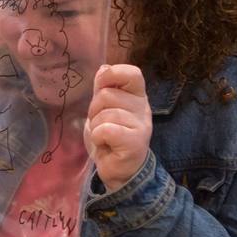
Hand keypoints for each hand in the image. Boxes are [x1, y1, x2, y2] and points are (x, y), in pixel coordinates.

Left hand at [85, 64, 151, 193]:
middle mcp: (142, 108)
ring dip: (95, 126)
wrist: (120, 169)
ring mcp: (141, 126)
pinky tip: (104, 144)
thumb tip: (103, 68)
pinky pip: (106, 130)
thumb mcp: (103, 109)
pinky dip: (98, 137)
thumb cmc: (111, 137)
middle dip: (94, 110)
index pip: (133, 73)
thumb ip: (104, 88)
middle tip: (100, 124)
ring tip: (103, 136)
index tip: (101, 87)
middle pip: (107, 95)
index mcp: (136, 96)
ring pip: (105, 114)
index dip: (112, 75)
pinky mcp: (135, 143)